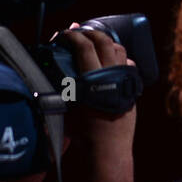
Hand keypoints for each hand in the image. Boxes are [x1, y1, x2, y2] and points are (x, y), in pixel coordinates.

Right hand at [54, 23, 137, 150]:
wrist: (108, 150)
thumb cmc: (82, 133)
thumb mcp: (65, 108)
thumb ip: (61, 85)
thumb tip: (49, 68)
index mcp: (94, 80)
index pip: (84, 47)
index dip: (72, 35)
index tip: (63, 33)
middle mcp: (112, 76)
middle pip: (104, 42)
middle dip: (90, 32)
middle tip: (79, 31)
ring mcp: (125, 81)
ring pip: (119, 50)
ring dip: (106, 42)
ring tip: (94, 41)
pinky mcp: (132, 88)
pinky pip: (128, 65)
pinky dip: (119, 58)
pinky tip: (111, 60)